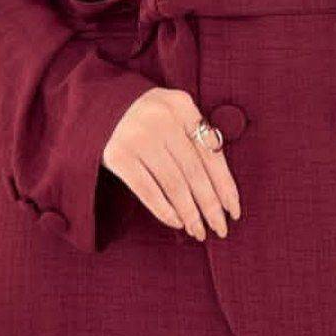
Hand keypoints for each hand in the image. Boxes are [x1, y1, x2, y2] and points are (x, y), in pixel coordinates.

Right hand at [102, 86, 240, 239]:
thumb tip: (223, 188)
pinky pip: (148, 190)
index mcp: (182, 105)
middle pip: (194, 171)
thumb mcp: (175, 113)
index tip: (234, 210)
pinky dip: (165, 210)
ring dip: (189, 213)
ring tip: (198, 231)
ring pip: (173, 184)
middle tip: (220, 229)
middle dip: (210, 205)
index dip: (225, 185)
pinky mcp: (117, 156)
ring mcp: (137, 136)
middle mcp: (161, 118)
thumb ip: (198, 136)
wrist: (101, 105)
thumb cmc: (150, 116)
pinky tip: (177, 222)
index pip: (211, 152)